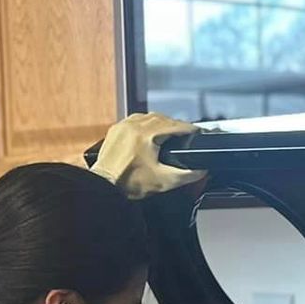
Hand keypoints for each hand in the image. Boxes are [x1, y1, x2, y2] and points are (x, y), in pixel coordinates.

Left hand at [91, 113, 206, 198]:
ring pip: (148, 116)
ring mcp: (123, 126)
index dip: (189, 129)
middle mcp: (134, 126)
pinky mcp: (115, 130)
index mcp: (147, 134)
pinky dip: (144, 123)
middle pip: (162, 118)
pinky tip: (148, 132)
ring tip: (168, 132)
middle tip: (184, 134)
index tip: (197, 132)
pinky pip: (134, 120)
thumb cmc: (127, 183)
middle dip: (175, 125)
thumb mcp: (163, 181)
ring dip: (160, 122)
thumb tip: (201, 170)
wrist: (104, 187)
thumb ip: (186, 176)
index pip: (175, 125)